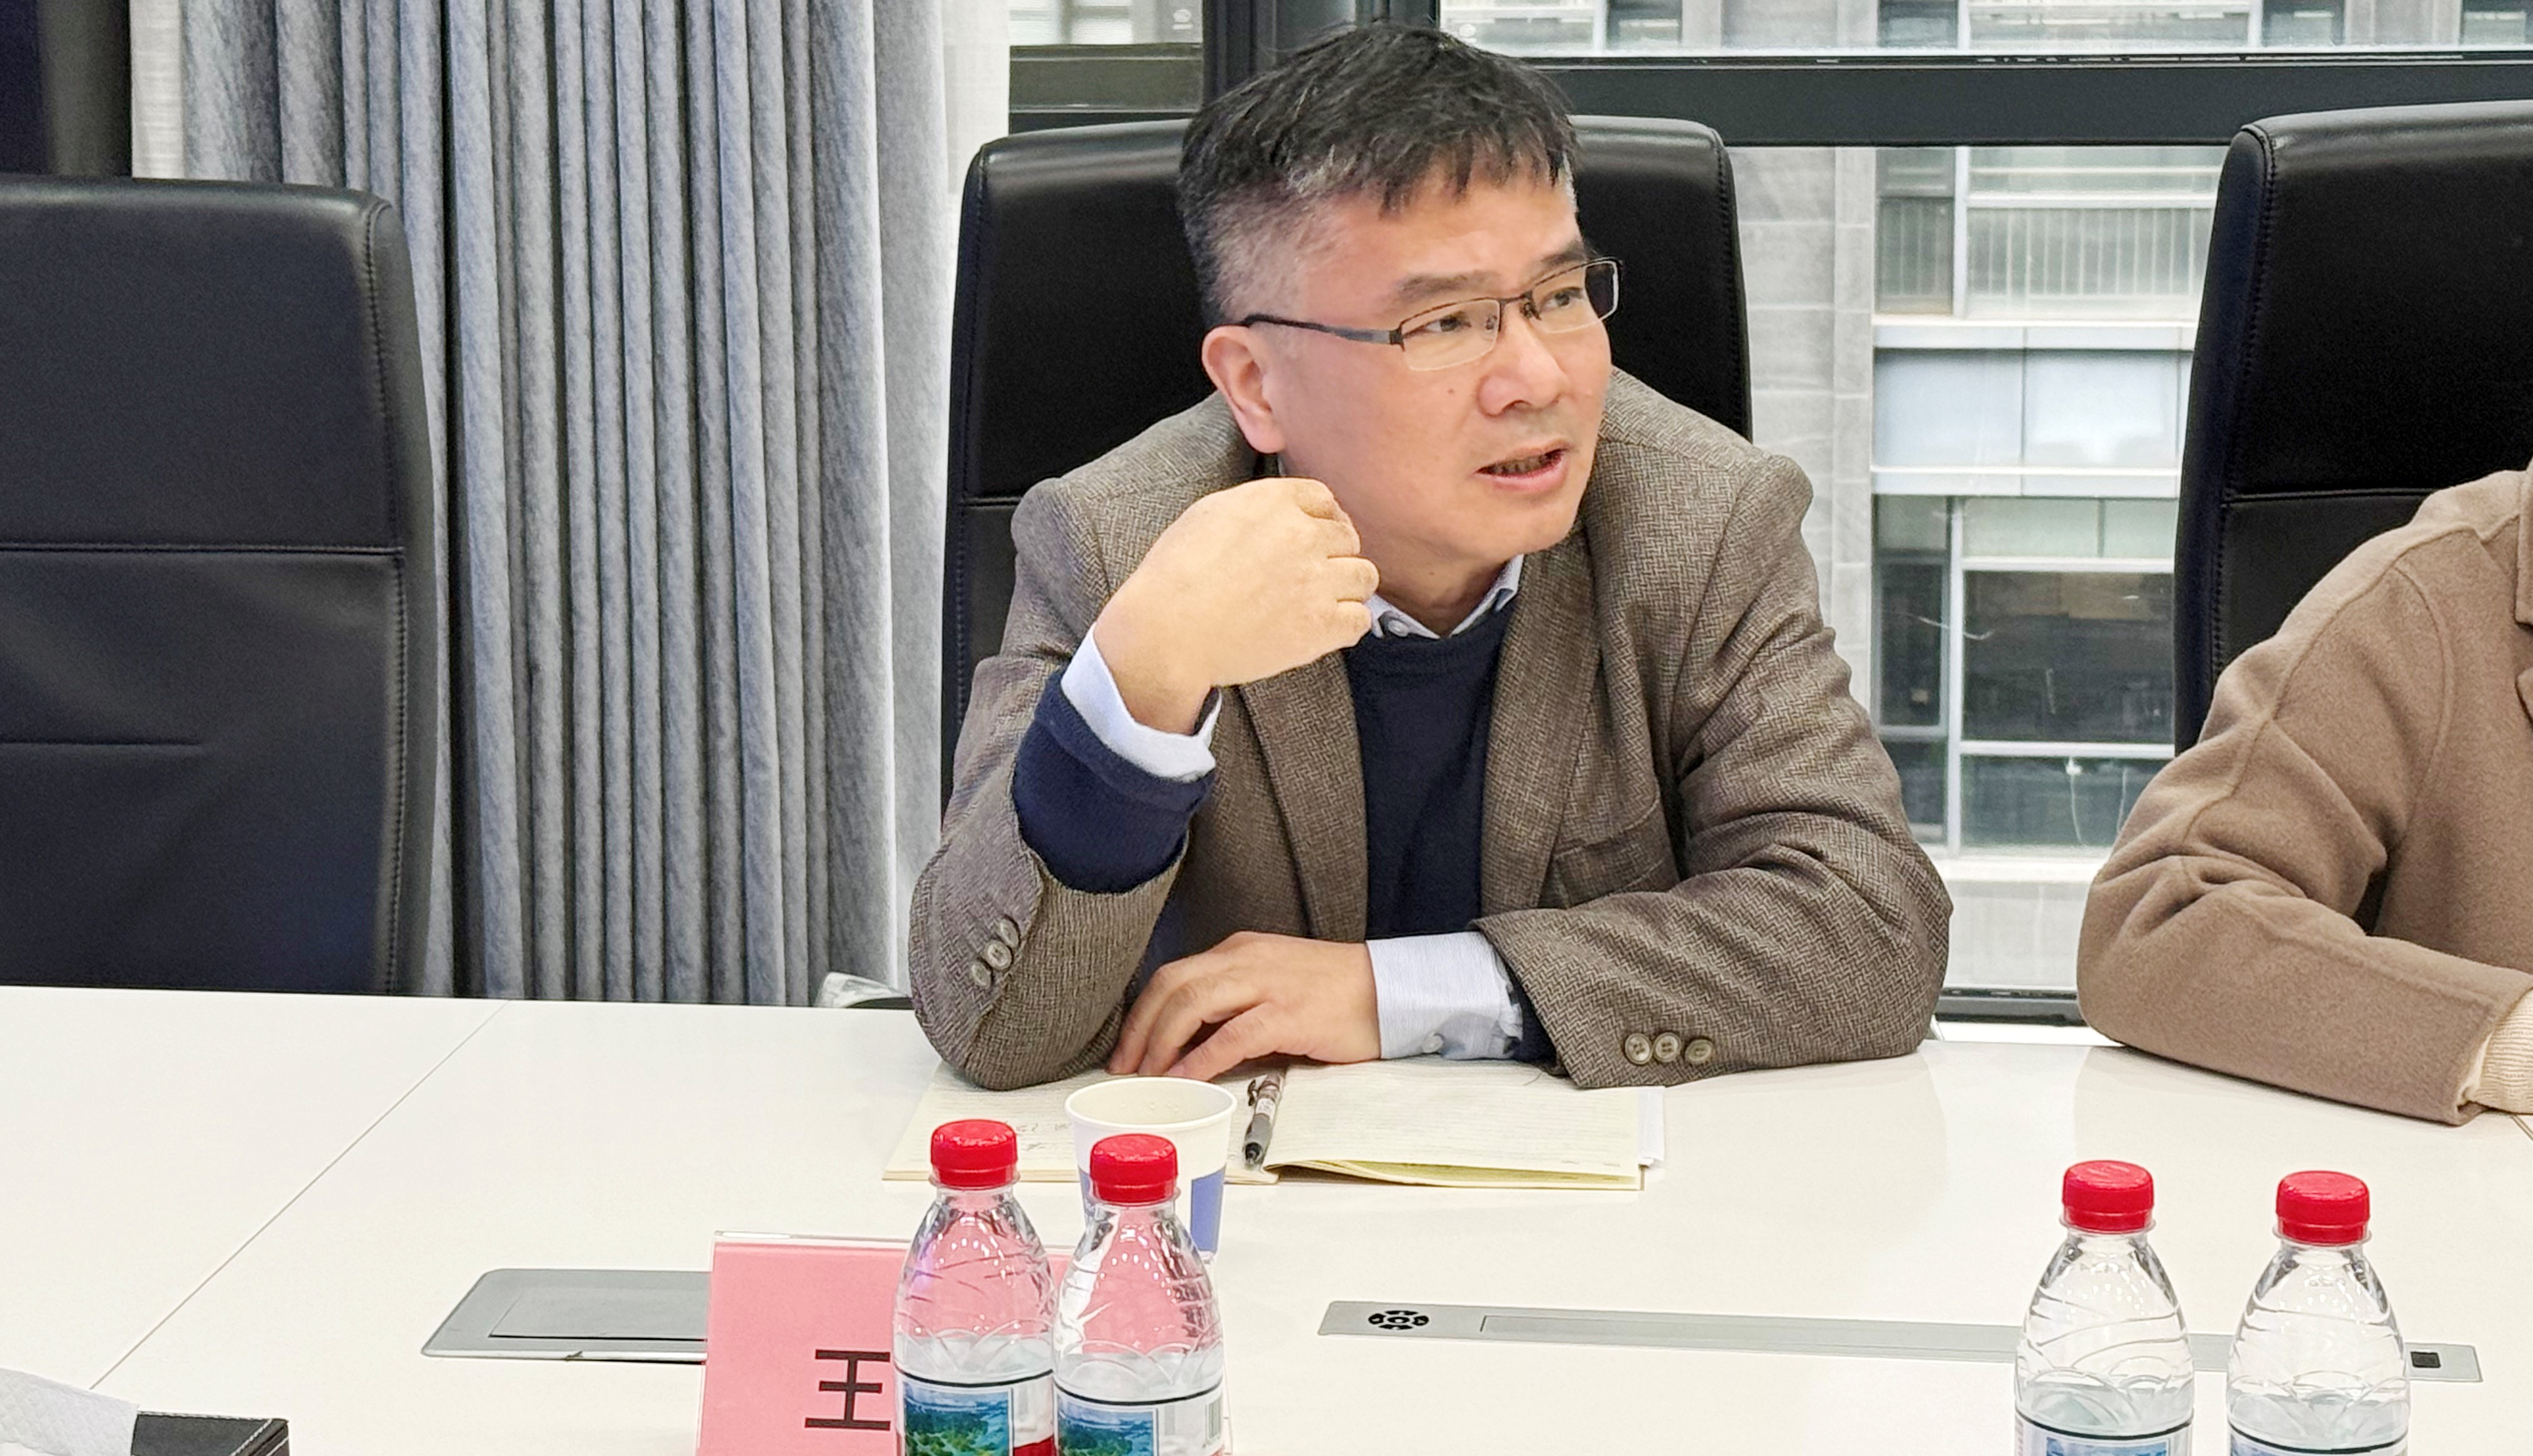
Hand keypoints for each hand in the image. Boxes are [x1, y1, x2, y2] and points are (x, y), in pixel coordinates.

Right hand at [1090, 477, 1378, 732]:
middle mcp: (1302, 535)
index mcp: (1273, 502)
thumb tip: (1281, 512)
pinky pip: (1361, 618)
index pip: (1324, 500)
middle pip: (1348, 538)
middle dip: (1332, 556)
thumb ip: (1256, 507)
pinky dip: (1346, 624)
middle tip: (1311, 577)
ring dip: (1346, 589)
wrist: (1167, 632)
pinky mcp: (1321, 625)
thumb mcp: (1208, 515)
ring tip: (1320, 603)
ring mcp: (1316, 581)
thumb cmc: (1175, 577)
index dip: (1322, 521)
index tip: (1314, 540)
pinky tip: (1324, 629)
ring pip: (1364, 576)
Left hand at [1108, 931, 1379, 1082]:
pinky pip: (1231, 1036)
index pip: (1173, 974)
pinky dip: (1200, 1059)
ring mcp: (1266, 984)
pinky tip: (1185, 1079)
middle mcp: (1245, 959)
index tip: (1127, 1047)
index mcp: (1238, 950)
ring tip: (1148, 1076)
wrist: (1389, 990)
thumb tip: (1187, 1042)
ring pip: (1192, 1003)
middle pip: (1171, 986)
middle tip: (1124, 1067)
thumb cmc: (1332, 993)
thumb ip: (1232, 1003)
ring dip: (1161, 1043)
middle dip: (1140, 1029)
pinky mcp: (1287, 1014)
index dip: (1141, 1012)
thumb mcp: (1271, 984)